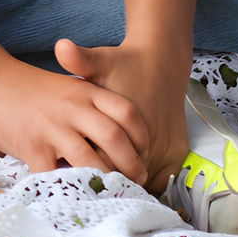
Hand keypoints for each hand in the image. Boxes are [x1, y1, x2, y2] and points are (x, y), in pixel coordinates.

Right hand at [0, 59, 153, 180]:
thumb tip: (114, 143)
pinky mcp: (33, 146)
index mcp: (85, 91)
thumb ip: (88, 109)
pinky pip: (55, 174)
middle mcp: (73, 107)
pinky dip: (67, 187)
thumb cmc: (31, 90)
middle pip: (114, 137)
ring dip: (105, 180)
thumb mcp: (67, 88)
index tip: (145, 151)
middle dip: (131, 164)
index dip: (141, 136)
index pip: (126, 113)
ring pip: (90, 159)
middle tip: (138, 179)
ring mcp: (53, 127)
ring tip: (112, 192)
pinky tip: (74, 195)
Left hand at [54, 41, 189, 185]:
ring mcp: (163, 150)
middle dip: (104, 183)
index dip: (85, 170)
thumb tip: (62, 46)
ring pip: (141, 181)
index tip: (72, 176)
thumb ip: (79, 60)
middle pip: (119, 176)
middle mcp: (145, 142)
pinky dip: (147, 182)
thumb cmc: (125, 65)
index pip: (99, 161)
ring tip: (107, 189)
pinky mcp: (176, 152)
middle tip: (88, 190)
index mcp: (121, 125)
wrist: (162, 62)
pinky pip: (160, 179)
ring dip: (126, 184)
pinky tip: (131, 181)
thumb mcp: (100, 61)